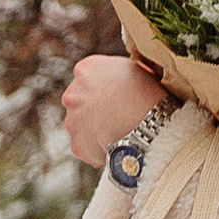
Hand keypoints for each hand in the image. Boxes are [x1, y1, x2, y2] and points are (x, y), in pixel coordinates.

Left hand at [64, 52, 165, 169]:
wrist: (142, 125)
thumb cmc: (145, 94)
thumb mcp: (134, 69)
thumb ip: (119, 73)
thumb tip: (124, 79)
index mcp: (86, 70)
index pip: (90, 75)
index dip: (107, 86)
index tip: (121, 94)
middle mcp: (73, 94)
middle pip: (81, 100)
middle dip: (96, 107)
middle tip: (119, 115)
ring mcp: (72, 121)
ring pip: (82, 125)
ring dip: (95, 128)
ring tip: (120, 134)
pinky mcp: (78, 145)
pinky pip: (87, 147)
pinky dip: (99, 149)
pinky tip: (117, 148)